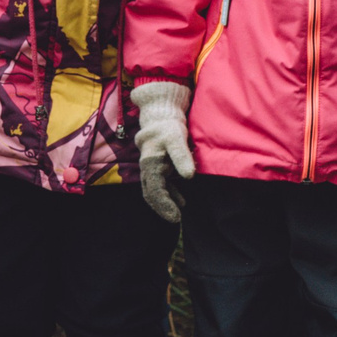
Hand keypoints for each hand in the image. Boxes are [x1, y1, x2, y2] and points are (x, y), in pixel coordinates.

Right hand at [128, 81, 195, 223]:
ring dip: (165, 203)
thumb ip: (182, 157)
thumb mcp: (177, 139)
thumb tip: (189, 176)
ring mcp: (151, 169)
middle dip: (162, 208)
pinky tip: (181, 201)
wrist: (160, 117)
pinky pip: (161, 185)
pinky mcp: (158, 167)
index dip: (164, 204)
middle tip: (176, 220)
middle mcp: (148, 168)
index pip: (155, 190)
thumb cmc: (168, 127)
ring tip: (178, 214)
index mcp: (151, 164)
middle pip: (151, 194)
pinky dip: (169, 194)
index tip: (176, 216)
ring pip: (155, 191)